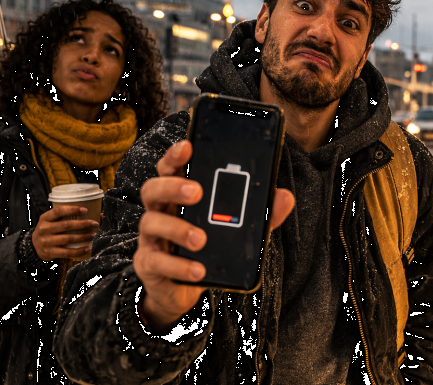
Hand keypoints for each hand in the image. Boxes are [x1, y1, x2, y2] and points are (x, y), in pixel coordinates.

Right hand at [32, 205, 98, 260]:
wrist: (34, 246)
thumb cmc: (50, 230)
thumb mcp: (53, 221)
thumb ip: (69, 217)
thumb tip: (99, 215)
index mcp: (45, 218)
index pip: (58, 211)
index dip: (72, 210)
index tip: (85, 210)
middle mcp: (44, 229)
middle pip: (66, 225)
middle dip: (82, 224)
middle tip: (95, 224)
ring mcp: (46, 241)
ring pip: (67, 238)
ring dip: (83, 237)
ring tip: (93, 235)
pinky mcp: (49, 252)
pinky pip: (66, 252)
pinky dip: (78, 251)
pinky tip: (88, 248)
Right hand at [135, 141, 294, 332]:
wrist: (182, 288)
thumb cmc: (208, 247)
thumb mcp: (236, 228)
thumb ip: (260, 214)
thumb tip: (284, 197)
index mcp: (179, 195)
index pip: (170, 168)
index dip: (175, 155)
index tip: (188, 146)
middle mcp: (161, 210)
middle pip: (152, 188)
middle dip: (172, 186)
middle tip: (197, 191)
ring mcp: (151, 237)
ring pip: (150, 223)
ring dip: (177, 229)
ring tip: (201, 239)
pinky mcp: (148, 264)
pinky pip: (156, 261)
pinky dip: (178, 266)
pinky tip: (198, 269)